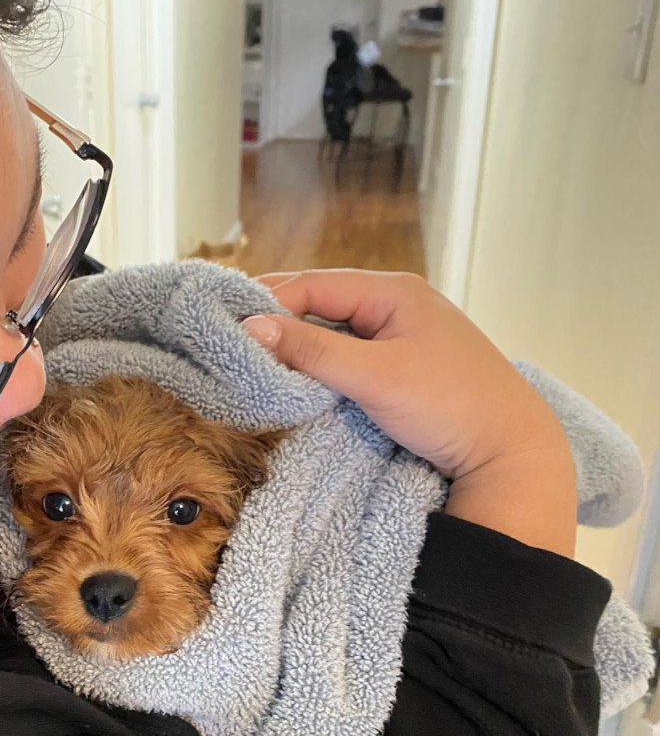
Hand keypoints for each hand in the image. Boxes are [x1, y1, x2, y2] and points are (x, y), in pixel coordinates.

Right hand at [244, 269, 576, 554]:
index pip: (312, 284)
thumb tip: (250, 328)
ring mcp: (399, 333)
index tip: (225, 326)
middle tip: (229, 340)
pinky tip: (294, 375)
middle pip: (319, 302)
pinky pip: (347, 353)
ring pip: (331, 329)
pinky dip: (318, 361)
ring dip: (295, 342)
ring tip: (252, 358)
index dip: (267, 302)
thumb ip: (312, 351)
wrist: (510, 451)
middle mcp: (394, 302)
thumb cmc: (449, 405)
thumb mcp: (375, 376)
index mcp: (392, 290)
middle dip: (276, 319)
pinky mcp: (400, 364)